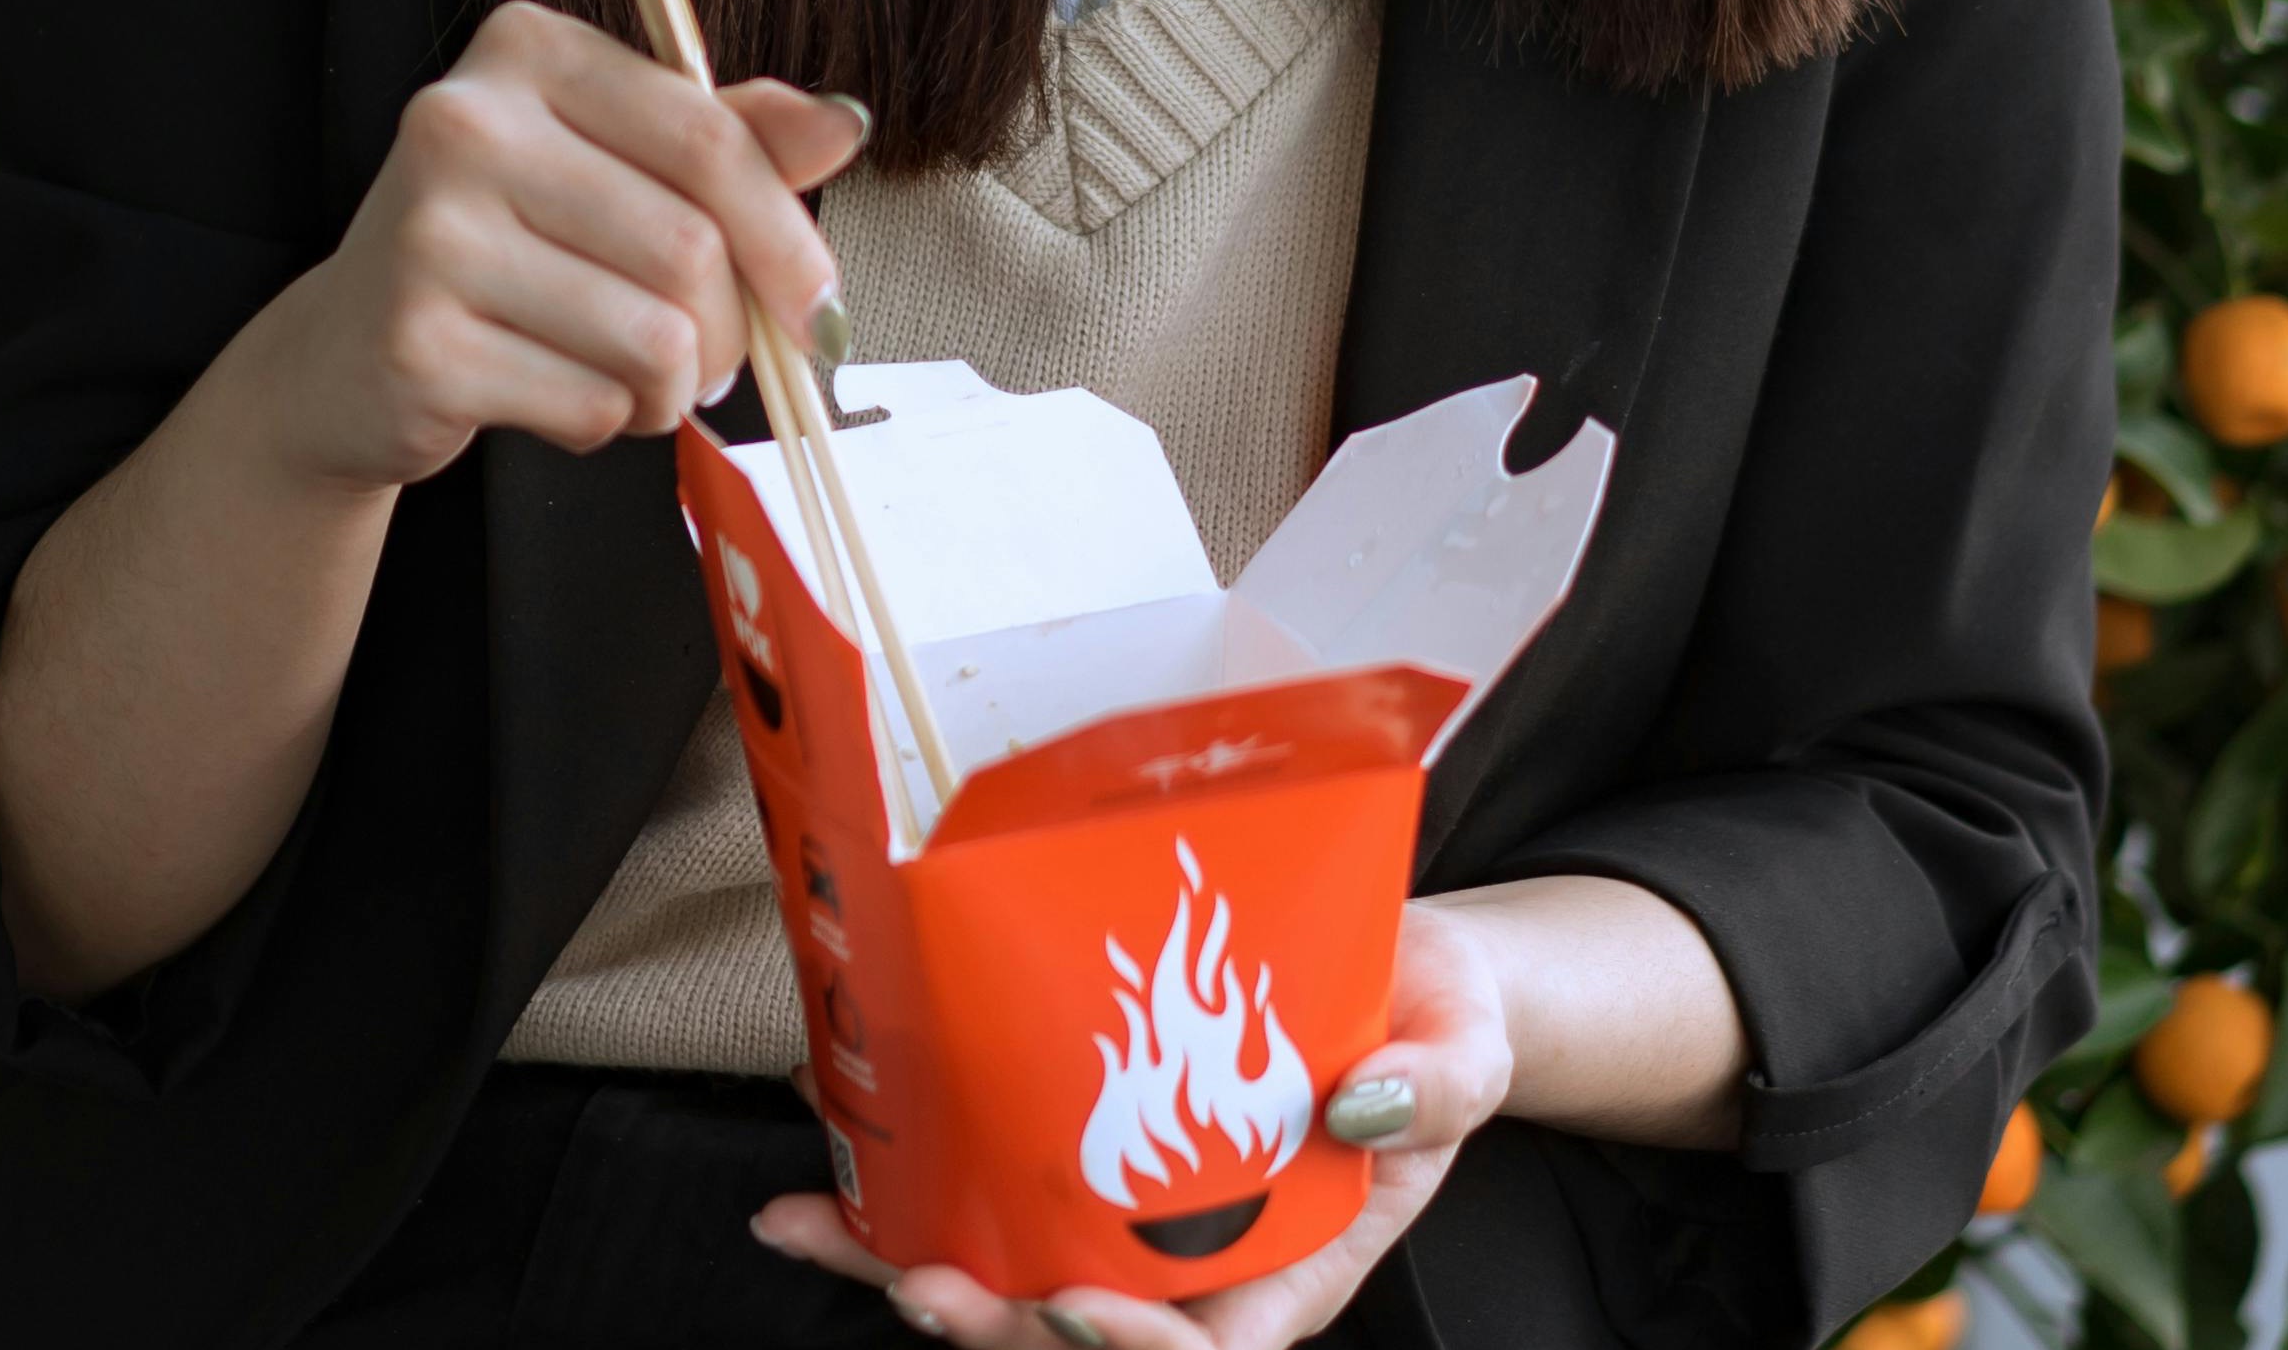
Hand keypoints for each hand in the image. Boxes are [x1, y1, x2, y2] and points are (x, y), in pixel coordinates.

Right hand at [228, 0, 862, 494]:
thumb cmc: (507, 245)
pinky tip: (553, 395)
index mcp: (525, 49)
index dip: (787, 235)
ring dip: (669, 388)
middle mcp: (462, 122)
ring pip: (651, 337)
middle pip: (689, 247)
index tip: (821, 308)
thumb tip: (846, 120)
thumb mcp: (612, 162)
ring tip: (629, 380)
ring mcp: (429, 233)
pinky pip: (589, 405)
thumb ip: (728, 136)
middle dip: (728, 333)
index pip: (707, 137)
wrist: (347, 351)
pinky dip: (602, 422)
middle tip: (711, 364)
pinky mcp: (419, 343)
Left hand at [744, 896, 1519, 1348]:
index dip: (1131, 1348)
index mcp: (1288, 1267)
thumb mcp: (1469, 1051)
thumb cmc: (1434, 1027)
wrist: (1391, 975)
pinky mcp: (1076, 1148)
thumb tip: (1359, 1100)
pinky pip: (981, 1187)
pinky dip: (897, 1177)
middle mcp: (1193, 1261)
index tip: (1071, 1301)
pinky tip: (830, 1140)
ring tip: (818, 1227)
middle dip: (991, 1324)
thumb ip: (1437, 1086)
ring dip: (904, 1260)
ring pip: (1003, 1273)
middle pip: (1076, 1331)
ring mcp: (1126, 1213)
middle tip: (918, 1282)